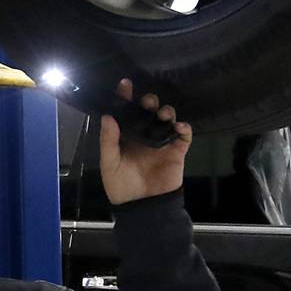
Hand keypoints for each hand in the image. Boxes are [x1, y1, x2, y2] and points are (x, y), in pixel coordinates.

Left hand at [98, 78, 191, 205]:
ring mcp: (161, 142)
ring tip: (161, 114)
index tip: (125, 84)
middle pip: (148, 111)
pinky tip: (178, 126)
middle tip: (147, 102)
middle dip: (149, 102)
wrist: (143, 207)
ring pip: (166, 119)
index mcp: (125, 136)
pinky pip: (183, 136)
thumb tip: (107, 116)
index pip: (125, 112)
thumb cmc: (121, 185)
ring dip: (165, 112)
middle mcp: (143, 135)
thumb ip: (108, 140)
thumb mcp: (109, 163)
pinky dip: (183, 128)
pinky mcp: (176, 152)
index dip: (125, 97)